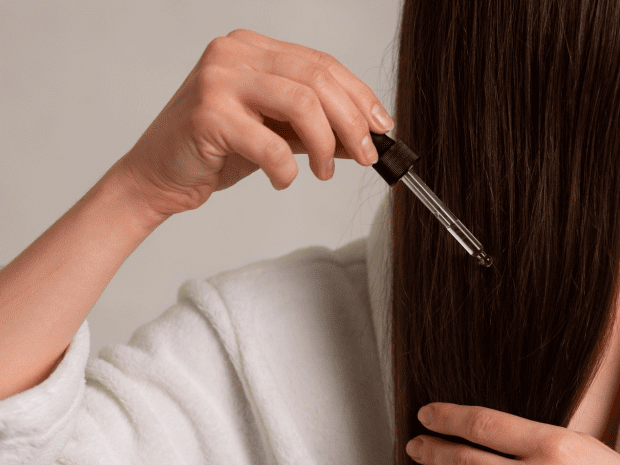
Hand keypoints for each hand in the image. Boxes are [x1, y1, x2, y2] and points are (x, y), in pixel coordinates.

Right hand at [115, 29, 393, 220]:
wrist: (157, 176)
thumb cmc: (215, 150)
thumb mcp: (275, 132)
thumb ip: (315, 128)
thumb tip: (365, 137)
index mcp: (252, 49)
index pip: (322, 64)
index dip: (359, 96)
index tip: (382, 127)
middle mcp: (234, 54)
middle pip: (318, 80)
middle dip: (352, 123)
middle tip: (365, 156)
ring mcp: (219, 80)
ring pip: (302, 105)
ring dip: (325, 145)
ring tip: (323, 172)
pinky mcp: (208, 114)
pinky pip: (271, 144)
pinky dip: (286, 170)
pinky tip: (282, 180)